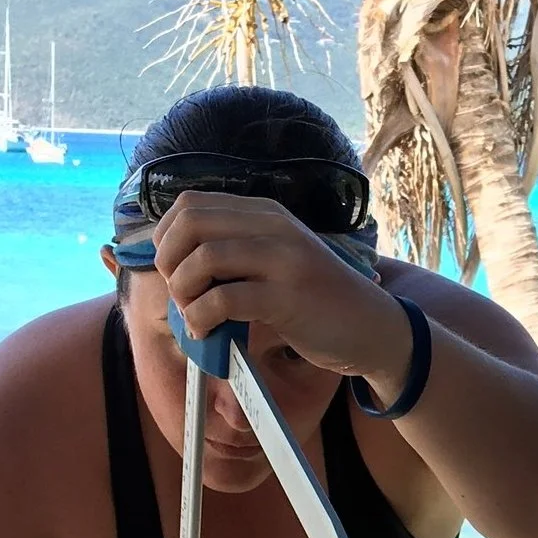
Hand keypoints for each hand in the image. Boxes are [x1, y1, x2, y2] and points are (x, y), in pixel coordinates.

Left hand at [152, 192, 411, 383]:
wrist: (371, 327)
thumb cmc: (317, 301)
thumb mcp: (277, 261)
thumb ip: (237, 252)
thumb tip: (174, 265)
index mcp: (265, 213)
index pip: (190, 204)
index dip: (165, 237)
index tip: (173, 270)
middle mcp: (273, 227)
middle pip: (190, 224)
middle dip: (168, 263)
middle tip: (181, 293)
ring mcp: (283, 260)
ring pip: (203, 259)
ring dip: (184, 293)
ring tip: (194, 316)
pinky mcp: (288, 297)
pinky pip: (224, 299)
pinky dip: (202, 318)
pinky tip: (207, 333)